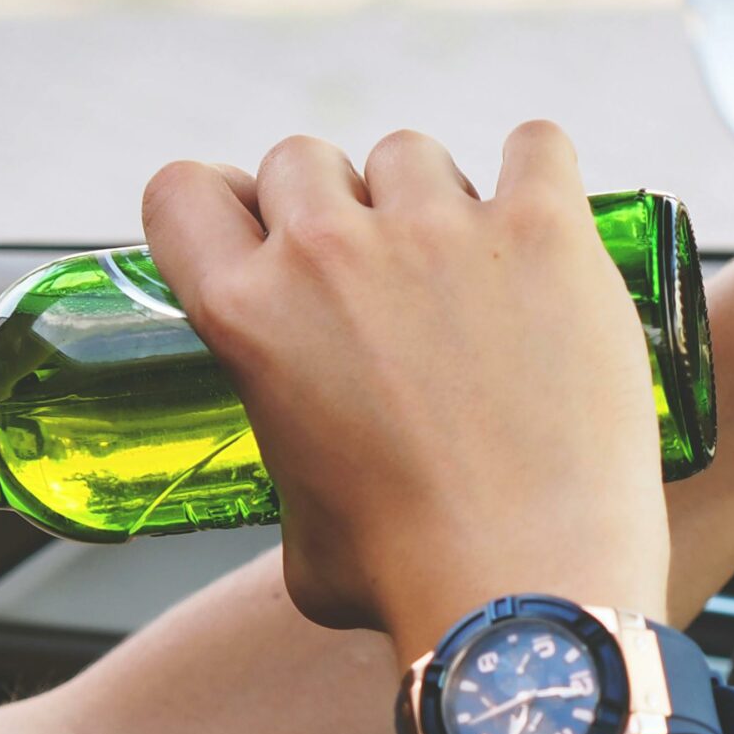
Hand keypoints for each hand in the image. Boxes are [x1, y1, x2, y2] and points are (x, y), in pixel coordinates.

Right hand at [140, 123, 670, 659]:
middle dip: (338, 209)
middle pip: (304, 159)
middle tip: (387, 282)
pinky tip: (549, 230)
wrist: (528, 588)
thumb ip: (294, 455)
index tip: (266, 236)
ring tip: (478, 280)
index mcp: (247, 315)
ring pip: (412, 153)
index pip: (184, 190)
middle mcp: (329, 253)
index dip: (227, 206)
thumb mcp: (296, 527)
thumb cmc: (409, 580)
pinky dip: (540, 176)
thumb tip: (322, 467)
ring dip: (435, 200)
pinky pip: (536, 145)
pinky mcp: (544, 231)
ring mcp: (439, 230)